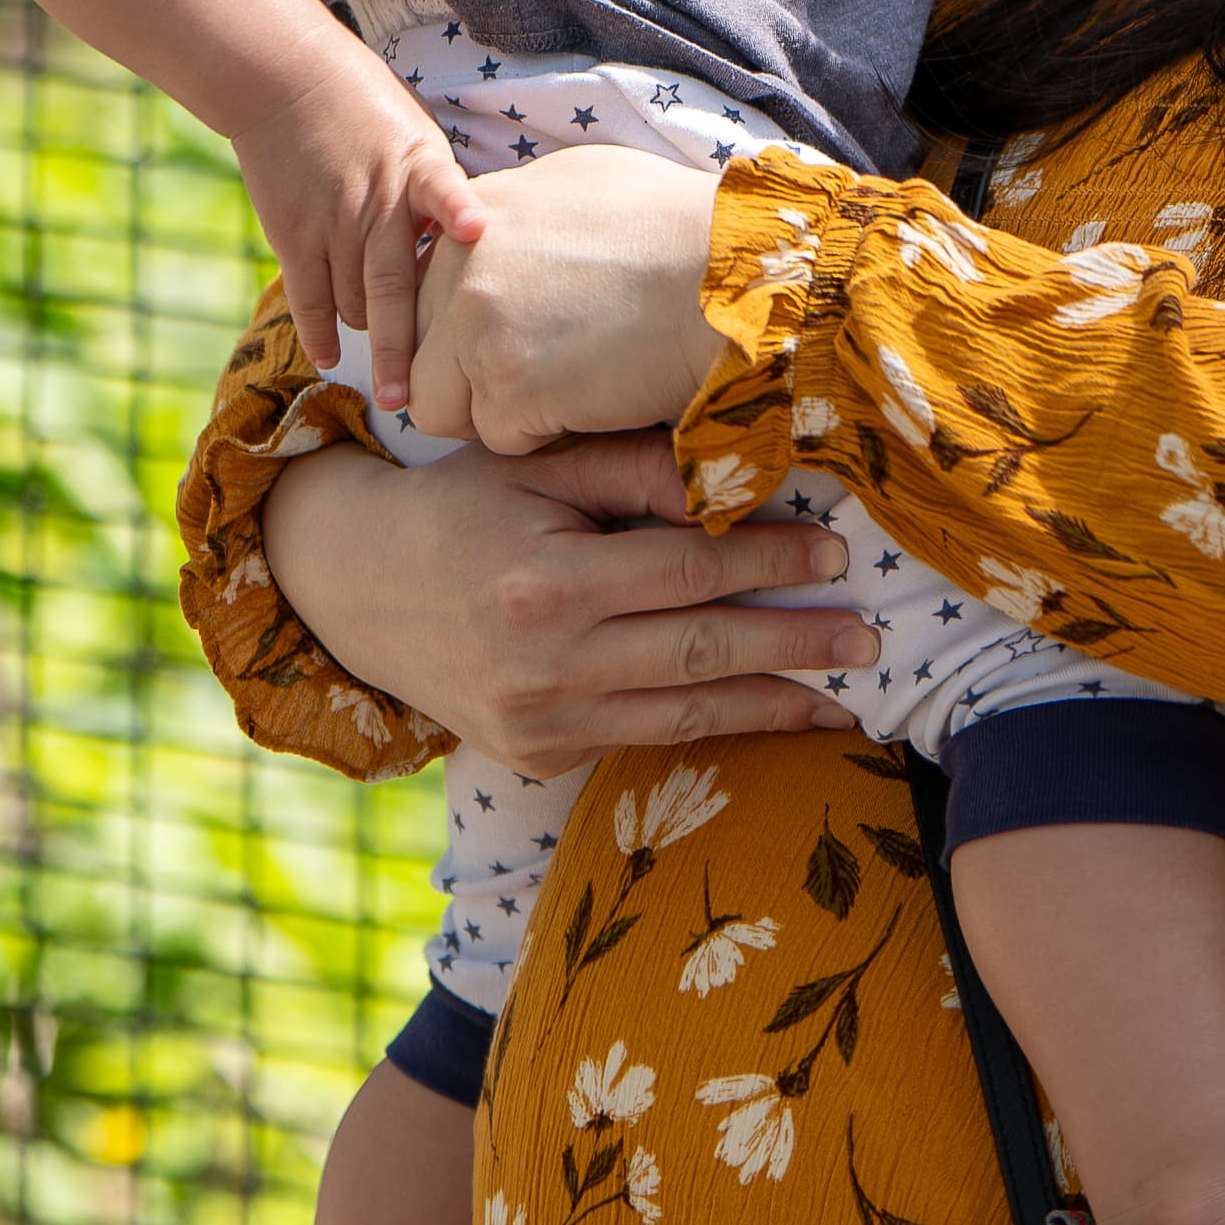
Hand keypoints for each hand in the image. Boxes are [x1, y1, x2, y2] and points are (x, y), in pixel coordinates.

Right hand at [233, 33, 487, 401]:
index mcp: (420, 170)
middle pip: (393, 286)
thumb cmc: (370, 110)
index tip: (477, 234)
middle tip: (412, 401)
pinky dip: (318, 331)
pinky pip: (308, 295)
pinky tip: (330, 358)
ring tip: (392, 372)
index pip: (446, 196)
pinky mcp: (294, 234)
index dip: (461, 214)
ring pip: (353, 302)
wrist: (290, 82)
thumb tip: (478, 246)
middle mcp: (377, 203)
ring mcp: (333, 223)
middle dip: (403, 348)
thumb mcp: (421, 138)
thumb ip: (443, 192)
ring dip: (371, 336)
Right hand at [262, 431, 880, 770]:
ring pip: (681, 718)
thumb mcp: (536, 467)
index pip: (687, 572)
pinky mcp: (539, 757)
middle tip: (869, 638)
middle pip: (699, 654)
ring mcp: (540, 724)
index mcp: (547, 581)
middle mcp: (545, 665)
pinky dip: (706, 732)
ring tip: (844, 698)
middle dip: (794, 646)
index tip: (834, 554)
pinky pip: (638, 742)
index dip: (767, 564)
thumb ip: (632, 472)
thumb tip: (731, 482)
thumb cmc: (462, 506)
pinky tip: (763, 716)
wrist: (356, 590)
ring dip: (771, 708)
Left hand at [408, 144, 722, 452]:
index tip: (492, 344)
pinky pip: (498, 439)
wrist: (737, 277)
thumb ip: (522, 217)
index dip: (458, 326)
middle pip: (419, 349)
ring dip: (494, 413)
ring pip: (438, 405)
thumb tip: (496, 233)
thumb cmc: (686, 230)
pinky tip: (594, 404)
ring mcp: (477, 326)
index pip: (424, 289)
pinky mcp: (506, 388)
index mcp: (479, 212)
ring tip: (565, 393)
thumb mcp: (588, 185)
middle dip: (467, 375)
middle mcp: (462, 262)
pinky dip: (544, 436)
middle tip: (534, 379)